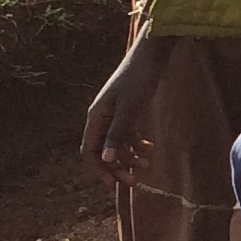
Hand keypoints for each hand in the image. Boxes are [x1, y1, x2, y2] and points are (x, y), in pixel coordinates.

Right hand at [80, 32, 167, 178]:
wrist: (151, 56)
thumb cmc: (138, 79)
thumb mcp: (130, 109)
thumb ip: (118, 134)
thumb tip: (106, 159)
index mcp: (96, 117)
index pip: (89, 151)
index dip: (99, 170)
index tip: (113, 184)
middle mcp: (102, 118)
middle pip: (104, 151)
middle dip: (117, 168)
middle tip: (135, 181)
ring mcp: (114, 115)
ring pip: (117, 145)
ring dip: (130, 157)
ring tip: (147, 164)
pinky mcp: (128, 112)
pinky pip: (128, 135)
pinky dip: (137, 144)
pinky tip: (150, 149)